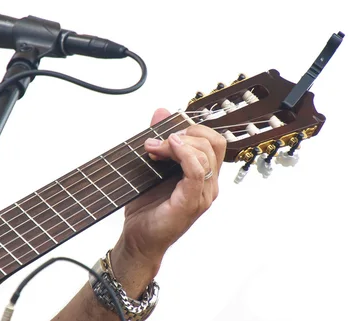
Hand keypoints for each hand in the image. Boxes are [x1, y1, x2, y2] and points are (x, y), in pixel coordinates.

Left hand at [110, 108, 225, 296]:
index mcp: (205, 175)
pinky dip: (184, 154)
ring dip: (178, 143)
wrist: (138, 240)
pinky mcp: (191, 203)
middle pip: (213, 142)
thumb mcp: (151, 165)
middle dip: (186, 132)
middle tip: (158, 141)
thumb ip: (159, 138)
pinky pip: (197, 171)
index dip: (192, 128)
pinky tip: (168, 149)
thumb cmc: (147, 209)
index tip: (165, 132)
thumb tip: (162, 112)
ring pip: (206, 153)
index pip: (214, 140)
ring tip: (154, 148)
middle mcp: (209, 184)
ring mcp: (203, 194)